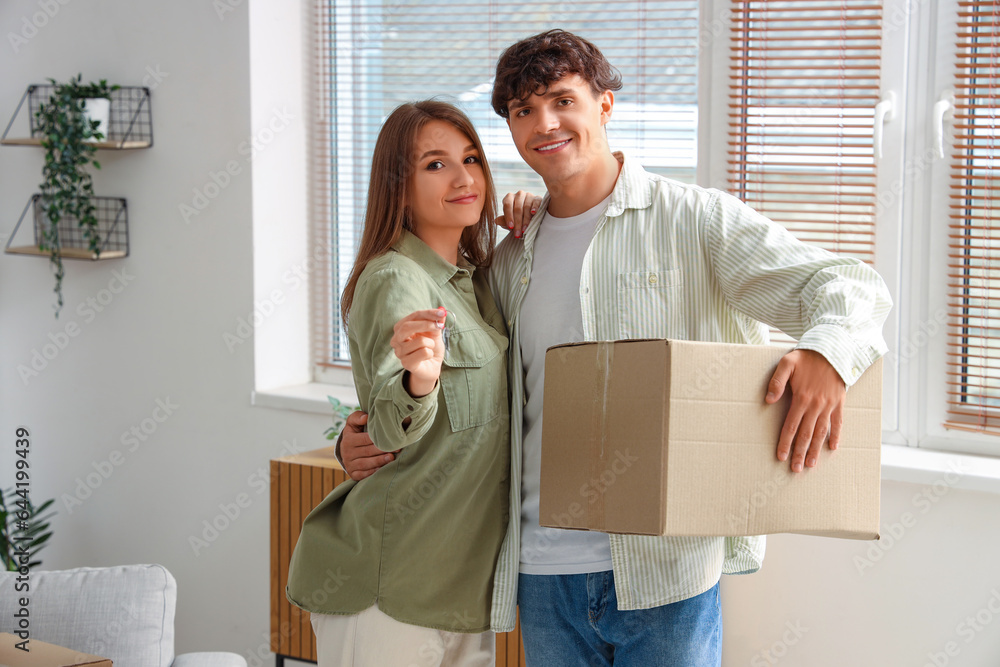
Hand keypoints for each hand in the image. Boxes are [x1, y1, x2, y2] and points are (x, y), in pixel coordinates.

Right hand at [339, 412, 397, 480]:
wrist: (347, 449)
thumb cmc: (354, 433)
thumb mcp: (353, 422)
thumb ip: (358, 417)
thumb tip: (366, 417)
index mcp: (348, 439)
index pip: (365, 439)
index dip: (379, 439)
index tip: (392, 439)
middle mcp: (346, 453)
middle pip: (367, 452)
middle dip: (383, 450)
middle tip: (397, 449)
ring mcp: (349, 464)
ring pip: (366, 464)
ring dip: (380, 461)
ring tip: (391, 458)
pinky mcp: (353, 474)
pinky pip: (364, 474)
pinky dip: (374, 472)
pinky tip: (383, 468)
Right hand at [390, 308, 446, 396]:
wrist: (431, 367)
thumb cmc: (430, 348)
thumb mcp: (434, 332)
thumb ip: (436, 322)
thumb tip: (442, 312)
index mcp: (401, 328)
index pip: (413, 316)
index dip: (428, 313)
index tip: (441, 313)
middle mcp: (396, 339)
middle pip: (407, 327)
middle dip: (426, 324)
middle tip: (440, 326)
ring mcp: (399, 352)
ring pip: (420, 341)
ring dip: (431, 343)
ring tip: (430, 348)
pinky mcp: (406, 363)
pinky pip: (424, 352)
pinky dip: (431, 353)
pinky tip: (427, 357)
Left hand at [494, 190, 543, 237]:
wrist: (532, 218)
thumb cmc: (519, 219)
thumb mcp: (511, 222)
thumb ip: (504, 221)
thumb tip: (496, 221)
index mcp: (509, 198)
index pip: (507, 205)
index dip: (509, 216)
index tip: (510, 227)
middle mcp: (518, 195)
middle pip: (517, 208)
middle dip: (517, 222)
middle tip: (518, 234)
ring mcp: (528, 195)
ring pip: (526, 206)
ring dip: (526, 220)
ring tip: (525, 230)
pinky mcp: (538, 198)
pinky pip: (536, 202)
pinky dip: (535, 207)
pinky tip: (533, 213)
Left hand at [765, 349, 845, 472]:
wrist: (833, 349)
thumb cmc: (807, 357)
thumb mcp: (787, 363)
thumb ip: (777, 382)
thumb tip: (768, 400)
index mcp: (802, 399)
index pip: (791, 426)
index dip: (785, 443)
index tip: (781, 457)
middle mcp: (816, 406)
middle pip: (806, 434)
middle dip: (799, 453)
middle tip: (795, 469)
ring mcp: (829, 405)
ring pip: (821, 432)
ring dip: (816, 450)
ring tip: (810, 464)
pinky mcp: (839, 403)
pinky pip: (838, 423)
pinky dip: (836, 436)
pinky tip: (832, 448)